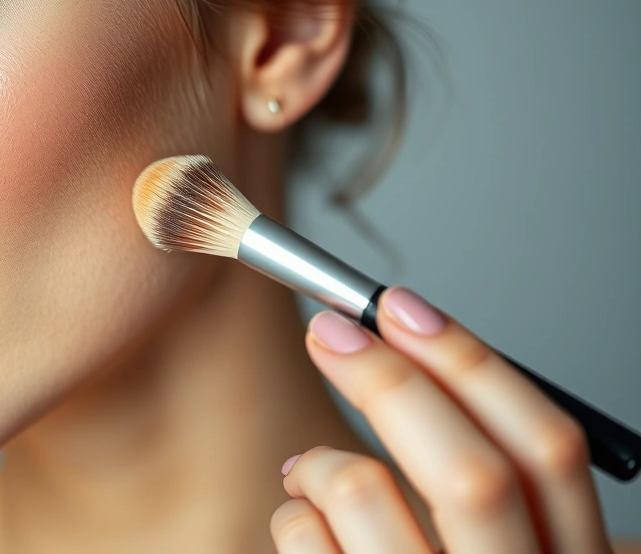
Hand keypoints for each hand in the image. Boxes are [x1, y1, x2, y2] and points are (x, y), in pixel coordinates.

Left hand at [270, 286, 612, 553]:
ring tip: (309, 470)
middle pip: (468, 472)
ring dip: (322, 461)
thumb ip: (504, 496)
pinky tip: (301, 527)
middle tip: (329, 329)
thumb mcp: (517, 550)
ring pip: (366, 499)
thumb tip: (436, 373)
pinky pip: (301, 545)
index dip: (468, 362)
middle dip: (388, 382)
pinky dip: (290, 517)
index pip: (546, 450)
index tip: (398, 305)